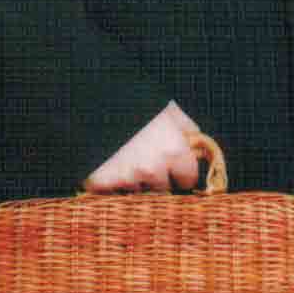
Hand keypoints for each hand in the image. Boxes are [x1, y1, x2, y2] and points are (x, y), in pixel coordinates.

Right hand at [83, 101, 201, 192]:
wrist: (95, 99)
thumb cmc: (135, 104)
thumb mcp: (167, 109)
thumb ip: (186, 129)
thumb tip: (198, 143)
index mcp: (173, 151)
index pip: (188, 180)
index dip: (180, 172)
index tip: (173, 167)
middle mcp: (153, 169)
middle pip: (162, 189)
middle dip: (156, 178)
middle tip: (144, 159)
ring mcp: (126, 179)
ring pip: (137, 192)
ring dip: (133, 181)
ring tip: (123, 158)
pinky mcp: (102, 183)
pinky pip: (110, 193)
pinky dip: (109, 184)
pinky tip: (107, 167)